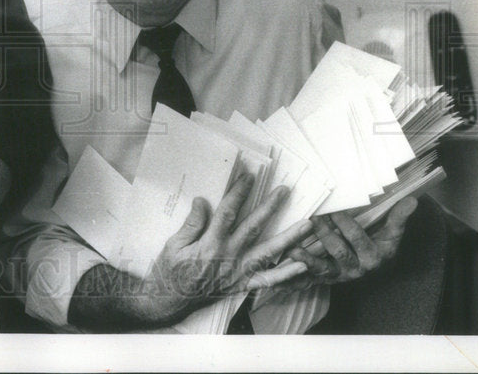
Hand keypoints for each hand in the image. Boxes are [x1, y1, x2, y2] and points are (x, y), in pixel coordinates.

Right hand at [140, 174, 311, 323]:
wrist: (171, 300)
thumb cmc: (170, 270)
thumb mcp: (173, 244)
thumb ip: (191, 224)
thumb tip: (202, 202)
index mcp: (210, 243)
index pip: (228, 213)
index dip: (238, 193)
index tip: (249, 177)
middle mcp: (228, 256)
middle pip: (253, 227)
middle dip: (270, 207)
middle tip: (284, 191)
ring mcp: (238, 272)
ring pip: (268, 252)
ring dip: (289, 238)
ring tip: (307, 225)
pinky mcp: (241, 284)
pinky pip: (267, 280)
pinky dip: (286, 273)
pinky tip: (302, 265)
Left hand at [277, 197, 417, 290]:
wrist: (372, 267)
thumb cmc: (379, 243)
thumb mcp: (391, 234)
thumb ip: (398, 218)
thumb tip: (412, 200)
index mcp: (373, 256)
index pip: (358, 238)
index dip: (345, 224)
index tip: (334, 210)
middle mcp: (356, 268)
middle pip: (338, 251)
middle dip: (325, 233)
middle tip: (312, 216)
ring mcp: (339, 275)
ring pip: (322, 268)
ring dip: (307, 258)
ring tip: (293, 248)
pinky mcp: (325, 280)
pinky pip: (309, 279)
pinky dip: (296, 276)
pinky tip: (283, 268)